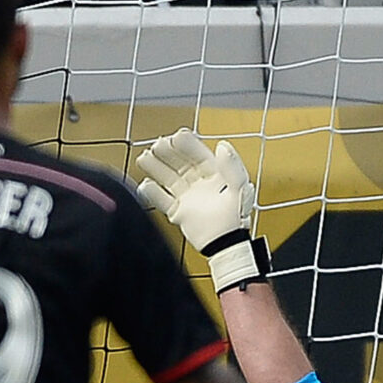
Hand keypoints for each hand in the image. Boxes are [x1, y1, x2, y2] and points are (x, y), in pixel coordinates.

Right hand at [134, 129, 265, 290]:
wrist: (226, 246)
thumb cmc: (237, 218)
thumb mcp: (239, 188)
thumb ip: (232, 167)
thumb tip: (222, 146)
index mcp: (216, 175)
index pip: (198, 155)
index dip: (187, 145)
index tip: (176, 136)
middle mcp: (200, 184)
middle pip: (180, 164)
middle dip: (168, 153)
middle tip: (156, 145)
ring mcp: (188, 198)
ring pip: (168, 178)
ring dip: (156, 168)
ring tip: (144, 158)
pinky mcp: (179, 212)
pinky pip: (162, 200)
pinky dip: (153, 193)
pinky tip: (146, 184)